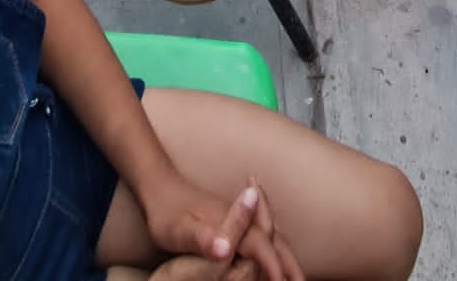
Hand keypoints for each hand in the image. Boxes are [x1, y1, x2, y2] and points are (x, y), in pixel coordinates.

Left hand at [145, 178, 301, 280]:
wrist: (159, 185)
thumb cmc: (165, 211)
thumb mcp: (179, 230)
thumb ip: (203, 238)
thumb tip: (225, 249)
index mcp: (233, 223)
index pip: (263, 248)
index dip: (275, 268)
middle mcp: (242, 218)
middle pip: (276, 241)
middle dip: (292, 263)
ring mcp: (239, 218)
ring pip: (272, 238)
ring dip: (287, 256)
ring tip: (296, 275)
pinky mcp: (233, 220)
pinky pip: (263, 237)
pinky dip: (275, 250)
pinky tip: (271, 256)